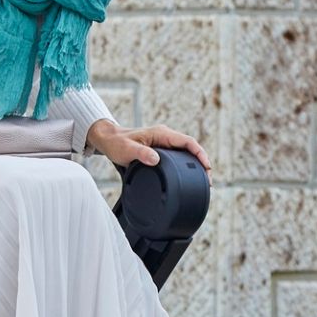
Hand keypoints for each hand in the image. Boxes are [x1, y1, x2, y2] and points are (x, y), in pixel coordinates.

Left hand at [89, 120, 211, 178]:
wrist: (108, 140)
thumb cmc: (117, 143)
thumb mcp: (127, 150)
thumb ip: (140, 154)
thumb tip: (156, 160)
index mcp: (161, 134)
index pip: (187, 141)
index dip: (200, 154)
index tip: (207, 167)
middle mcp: (165, 137)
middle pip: (191, 149)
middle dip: (202, 163)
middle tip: (208, 182)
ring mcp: (164, 144)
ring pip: (186, 153)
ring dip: (196, 166)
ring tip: (203, 182)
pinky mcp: (162, 151)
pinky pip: (179, 157)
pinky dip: (187, 167)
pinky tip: (189, 178)